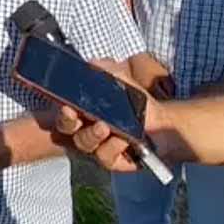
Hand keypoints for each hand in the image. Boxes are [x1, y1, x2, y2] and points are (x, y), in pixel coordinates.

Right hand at [54, 60, 178, 170]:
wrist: (161, 123)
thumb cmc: (137, 103)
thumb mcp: (123, 81)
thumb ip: (108, 70)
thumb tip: (94, 63)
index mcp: (83, 110)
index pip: (64, 111)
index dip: (62, 110)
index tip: (67, 106)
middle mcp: (85, 129)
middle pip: (67, 129)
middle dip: (68, 122)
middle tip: (74, 114)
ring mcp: (97, 146)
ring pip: (84, 143)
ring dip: (92, 134)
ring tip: (105, 126)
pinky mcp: (111, 160)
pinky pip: (105, 156)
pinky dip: (113, 147)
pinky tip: (123, 140)